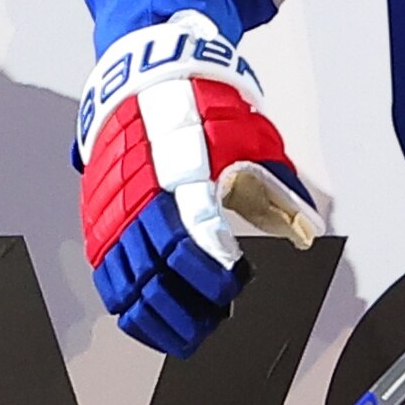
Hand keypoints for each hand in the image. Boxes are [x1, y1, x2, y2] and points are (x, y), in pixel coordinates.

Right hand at [77, 13, 322, 354]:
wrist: (145, 71)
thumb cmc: (202, 106)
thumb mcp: (250, 134)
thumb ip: (276, 185)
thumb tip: (307, 228)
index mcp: (176, 175)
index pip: (191, 239)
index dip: (211, 273)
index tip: (233, 284)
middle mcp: (137, 197)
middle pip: (157, 273)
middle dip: (191, 305)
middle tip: (219, 317)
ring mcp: (111, 212)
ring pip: (127, 285)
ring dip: (161, 317)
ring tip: (192, 333)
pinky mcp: (97, 222)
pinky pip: (106, 281)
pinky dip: (130, 311)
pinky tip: (154, 328)